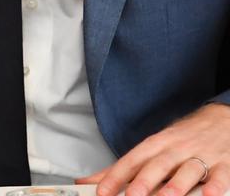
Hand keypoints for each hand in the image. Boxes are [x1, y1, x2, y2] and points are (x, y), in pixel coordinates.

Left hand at [78, 104, 229, 195]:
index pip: (132, 160)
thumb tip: (89, 181)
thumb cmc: (182, 137)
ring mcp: (201, 155)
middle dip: (144, 181)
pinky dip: (215, 185)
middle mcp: (176, 149)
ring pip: (188, 169)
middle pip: (158, 164)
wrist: (222, 118)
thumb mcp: (154, 146)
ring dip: (176, 185)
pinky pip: (221, 176)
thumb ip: (124, 167)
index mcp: (156, 144)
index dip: (116, 176)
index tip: (102, 191)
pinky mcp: (224, 164)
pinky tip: (209, 195)